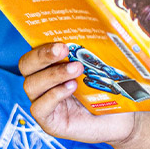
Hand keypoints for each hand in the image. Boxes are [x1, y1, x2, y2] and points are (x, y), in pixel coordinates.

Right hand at [19, 43, 142, 145]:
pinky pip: (39, 107)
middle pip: (26, 65)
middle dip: (42, 55)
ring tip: (77, 70)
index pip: (34, 51)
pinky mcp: (49, 122)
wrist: (124, 118)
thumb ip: (87, 50)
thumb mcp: (98, 66)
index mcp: (50, 66)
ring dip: (53, 74)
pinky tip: (71, 88)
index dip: (42, 44)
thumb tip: (88, 26)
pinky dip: (54, 95)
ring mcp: (44, 103)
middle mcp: (43, 83)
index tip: (61, 41)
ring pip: (31, 85)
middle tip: (64, 50)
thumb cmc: (110, 89)